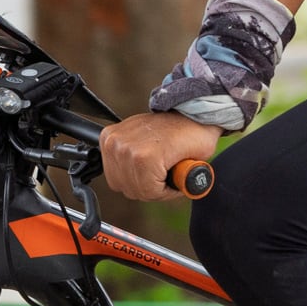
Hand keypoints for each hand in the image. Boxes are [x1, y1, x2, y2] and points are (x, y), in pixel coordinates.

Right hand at [99, 112, 222, 202]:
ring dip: (137, 178)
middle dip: (150, 187)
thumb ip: (189, 184)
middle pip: (131, 189)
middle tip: (165, 174)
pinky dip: (126, 168)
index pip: (147, 193)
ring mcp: (113, 142)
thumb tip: (186, 191)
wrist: (186, 112)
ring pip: (119, 181)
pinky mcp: (108, 137)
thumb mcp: (199, 166)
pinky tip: (141, 160)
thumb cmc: (194, 137)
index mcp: (144, 158)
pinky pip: (112, 168)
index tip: (174, 180)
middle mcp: (124, 149)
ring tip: (154, 166)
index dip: (165, 192)